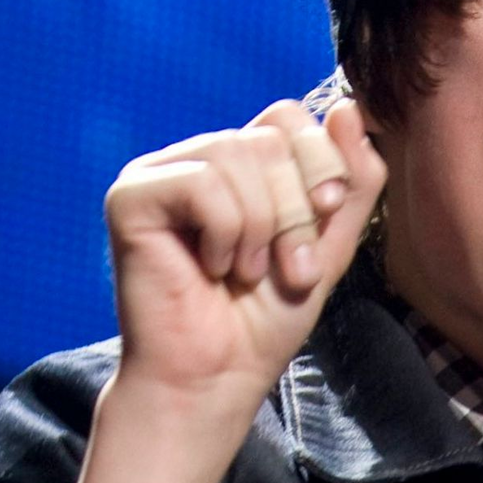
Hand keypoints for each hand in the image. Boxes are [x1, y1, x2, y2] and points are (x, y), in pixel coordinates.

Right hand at [103, 98, 384, 444]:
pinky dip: (226, 233)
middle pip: (271, 136)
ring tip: (245, 272)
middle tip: (284, 267)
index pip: (291, 118)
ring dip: (262, 227)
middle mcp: (201, 158)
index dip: (320, 168)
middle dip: (295, 211)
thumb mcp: (332, 242)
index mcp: (245, 163)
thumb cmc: (268, 316)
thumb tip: (348, 107)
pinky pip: (203, 181)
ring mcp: (162, 173)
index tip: (322, 224)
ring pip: (240, 153)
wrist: (220, 375)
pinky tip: (210, 267)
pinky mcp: (131, 196)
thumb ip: (352, 179)